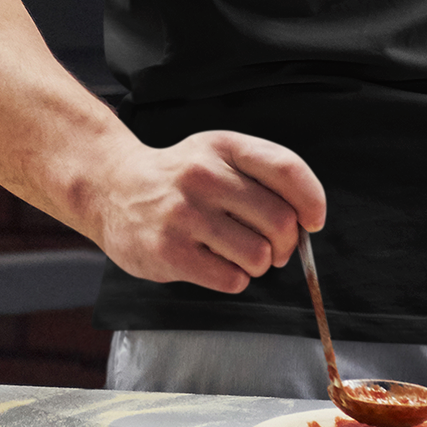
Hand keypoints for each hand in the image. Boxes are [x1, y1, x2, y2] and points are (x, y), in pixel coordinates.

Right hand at [97, 128, 325, 294]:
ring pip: (259, 255)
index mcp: (224, 147)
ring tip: (240, 255)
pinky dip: (235, 279)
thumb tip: (307, 220)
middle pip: (280, 220)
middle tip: (273, 248)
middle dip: (286, 244)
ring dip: (259, 264)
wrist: (114, 189)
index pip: (287, 168)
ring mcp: (185, 214)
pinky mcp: (170, 251)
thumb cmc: (180, 177)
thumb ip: (263, 175)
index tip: (313, 220)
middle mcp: (204, 175)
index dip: (312, 200)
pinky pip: (231, 279)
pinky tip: (217, 264)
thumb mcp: (219, 154)